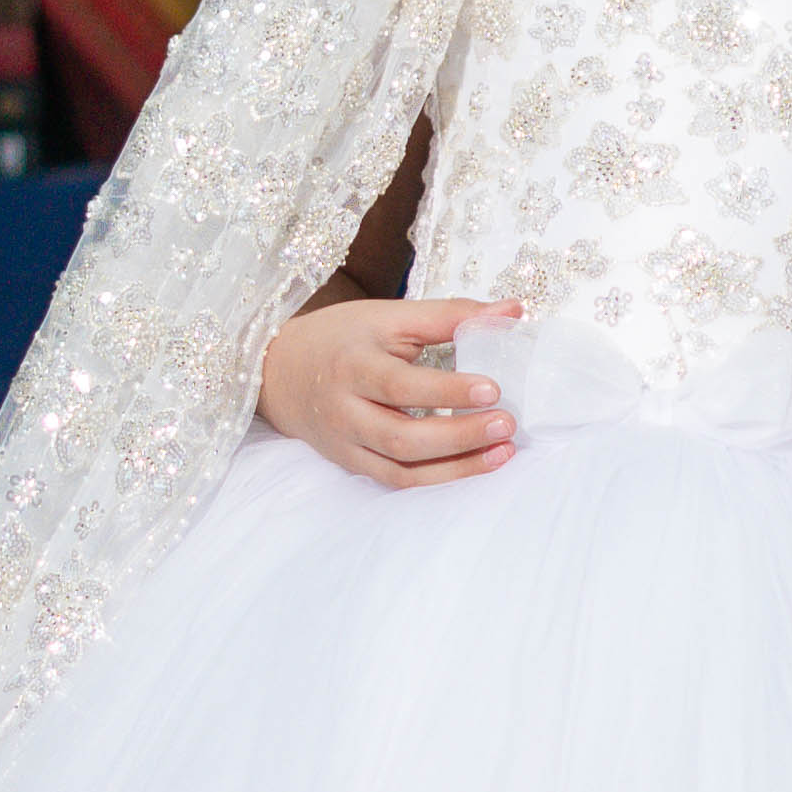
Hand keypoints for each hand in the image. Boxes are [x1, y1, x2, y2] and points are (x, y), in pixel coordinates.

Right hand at [259, 293, 520, 487]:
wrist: (279, 372)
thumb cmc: (341, 337)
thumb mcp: (389, 316)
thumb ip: (450, 315)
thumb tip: (512, 310)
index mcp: (352, 366)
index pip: (400, 385)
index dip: (446, 391)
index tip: (493, 388)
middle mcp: (344, 411)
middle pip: (402, 437)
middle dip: (459, 436)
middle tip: (507, 425)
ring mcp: (346, 444)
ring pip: (402, 469)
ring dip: (457, 467)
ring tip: (503, 451)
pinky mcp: (352, 464)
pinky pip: (397, 481)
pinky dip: (438, 479)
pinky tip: (474, 466)